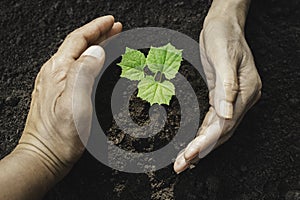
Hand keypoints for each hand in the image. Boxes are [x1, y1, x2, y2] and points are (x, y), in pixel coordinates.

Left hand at [16, 16, 121, 177]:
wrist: (44, 155)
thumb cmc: (61, 134)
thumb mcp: (75, 102)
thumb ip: (84, 72)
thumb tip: (96, 51)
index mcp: (58, 70)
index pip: (79, 39)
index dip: (97, 28)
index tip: (112, 21)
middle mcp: (54, 72)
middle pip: (78, 45)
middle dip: (99, 33)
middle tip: (116, 28)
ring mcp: (54, 82)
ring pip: (77, 55)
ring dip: (94, 45)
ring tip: (110, 40)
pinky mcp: (57, 92)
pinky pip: (75, 67)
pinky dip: (88, 59)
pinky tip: (94, 63)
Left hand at [174, 2, 261, 172]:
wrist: (223, 24)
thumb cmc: (224, 35)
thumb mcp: (223, 56)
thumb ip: (227, 86)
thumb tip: (226, 115)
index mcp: (246, 91)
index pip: (225, 124)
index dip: (206, 141)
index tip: (190, 155)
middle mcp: (242, 99)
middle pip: (221, 132)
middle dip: (200, 150)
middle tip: (182, 165)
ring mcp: (233, 99)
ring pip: (217, 130)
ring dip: (200, 146)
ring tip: (184, 161)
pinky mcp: (222, 96)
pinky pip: (214, 121)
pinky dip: (203, 134)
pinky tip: (194, 144)